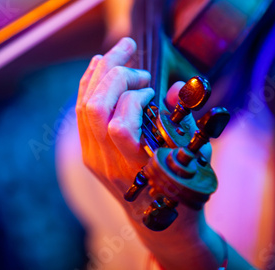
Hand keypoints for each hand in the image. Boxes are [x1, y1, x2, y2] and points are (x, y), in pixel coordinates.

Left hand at [76, 36, 210, 199]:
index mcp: (136, 169)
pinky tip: (99, 65)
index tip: (153, 93)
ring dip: (100, 73)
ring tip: (119, 51)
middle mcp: (108, 163)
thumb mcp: (194, 157)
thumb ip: (184, 120)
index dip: (136, 99)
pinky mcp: (88, 152)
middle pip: (95, 108)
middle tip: (138, 64)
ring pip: (84, 106)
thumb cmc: (183, 189)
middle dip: (115, 74)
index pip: (120, 125)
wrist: (159, 223)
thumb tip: (177, 87)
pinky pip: (81, 112)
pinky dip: (89, 85)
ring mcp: (93, 158)